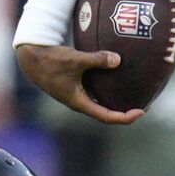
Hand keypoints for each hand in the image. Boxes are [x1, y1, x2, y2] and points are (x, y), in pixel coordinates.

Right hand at [15, 43, 142, 124]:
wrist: (31, 58)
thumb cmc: (51, 60)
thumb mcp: (76, 59)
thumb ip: (97, 59)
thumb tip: (118, 60)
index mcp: (79, 102)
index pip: (107, 117)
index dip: (125, 117)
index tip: (141, 112)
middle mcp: (79, 102)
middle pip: (106, 113)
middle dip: (125, 111)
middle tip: (144, 104)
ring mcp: (76, 95)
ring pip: (100, 103)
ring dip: (116, 101)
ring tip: (133, 94)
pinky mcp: (74, 86)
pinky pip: (95, 92)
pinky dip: (107, 89)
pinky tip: (116, 78)